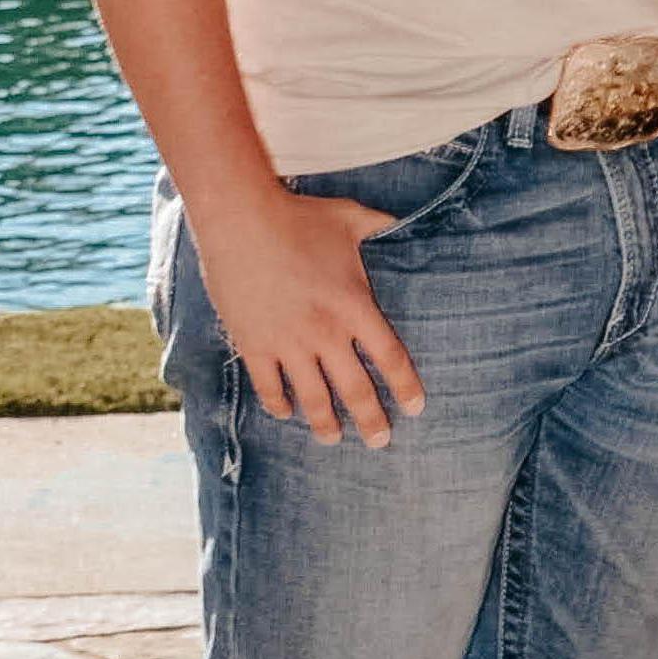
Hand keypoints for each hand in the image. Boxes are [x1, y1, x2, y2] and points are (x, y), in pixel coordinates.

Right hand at [189, 186, 425, 446]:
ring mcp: (288, 343)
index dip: (405, 387)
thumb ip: (376, 225)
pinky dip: (279, 405)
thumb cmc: (299, 217)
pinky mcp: (254, 345)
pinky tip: (286, 413)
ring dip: (326, 424)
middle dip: (371, 420)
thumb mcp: (348, 217)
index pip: (389, 358)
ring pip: (313, 399)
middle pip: (356, 390)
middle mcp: (325, 332)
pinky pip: (269, 388)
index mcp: (354, 305)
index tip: (415, 408)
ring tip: (334, 439)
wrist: (242, 220)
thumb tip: (397, 220)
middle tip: (380, 441)